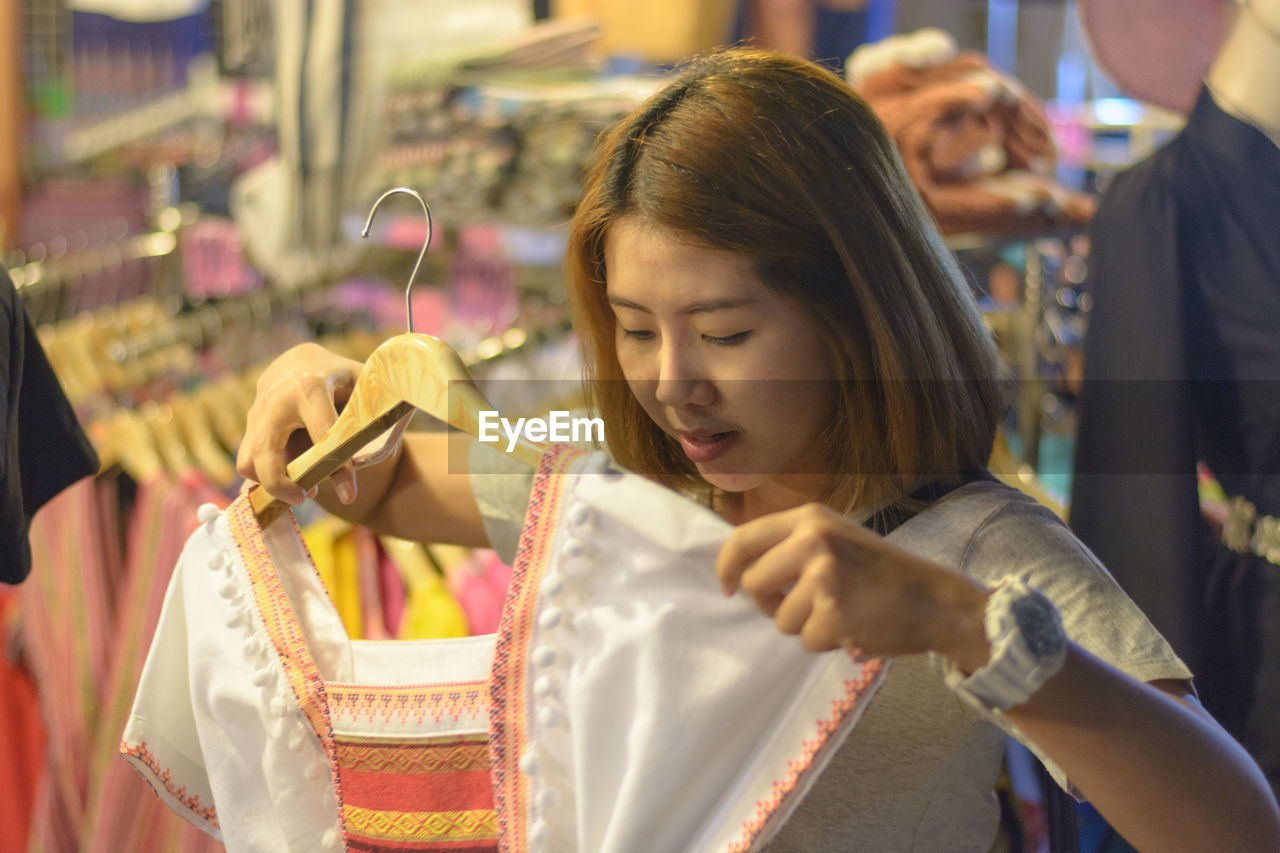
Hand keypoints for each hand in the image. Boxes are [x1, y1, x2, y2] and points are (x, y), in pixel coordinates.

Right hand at [236, 342, 363, 505]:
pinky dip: (264, 477)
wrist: (305, 360)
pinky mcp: (250, 422)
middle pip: (266, 449)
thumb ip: (372, 421)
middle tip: (306, 498)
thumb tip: (364, 467)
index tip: (349, 493)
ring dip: (270, 482)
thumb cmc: (343, 378)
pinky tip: (290, 482)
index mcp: (310, 384)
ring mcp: (258, 409)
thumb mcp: (364, 390)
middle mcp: (277, 396)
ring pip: (248, 458)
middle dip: (281, 483)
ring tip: (301, 490)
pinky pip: (248, 458)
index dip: (336, 465)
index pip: (321, 433)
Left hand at [715, 503, 990, 667]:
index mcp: (809, 518)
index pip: (743, 539)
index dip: (727, 567)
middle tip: (801, 607)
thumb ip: (793, 546)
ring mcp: (823, 575)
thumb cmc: (884, 574)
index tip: (726, 588)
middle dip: (768, 604)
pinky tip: (854, 626)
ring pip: (780, 619)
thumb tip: (741, 570)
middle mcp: (812, 540)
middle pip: (753, 583)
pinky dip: (827, 642)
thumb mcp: (837, 539)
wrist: (936, 601)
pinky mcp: (833, 611)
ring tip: (842, 611)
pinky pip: (807, 640)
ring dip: (806, 625)